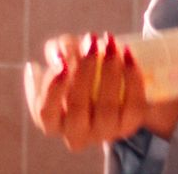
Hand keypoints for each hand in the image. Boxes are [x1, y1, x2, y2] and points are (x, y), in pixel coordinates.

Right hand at [28, 33, 177, 149]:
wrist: (123, 88)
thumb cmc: (84, 70)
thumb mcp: (67, 58)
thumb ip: (59, 50)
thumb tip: (61, 51)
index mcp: (53, 122)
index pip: (45, 112)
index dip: (52, 88)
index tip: (61, 62)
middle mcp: (76, 134)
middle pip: (77, 108)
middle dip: (84, 72)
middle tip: (91, 42)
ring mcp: (103, 133)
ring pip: (106, 108)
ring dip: (109, 71)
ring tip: (111, 45)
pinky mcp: (128, 126)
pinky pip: (132, 104)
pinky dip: (131, 77)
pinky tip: (127, 53)